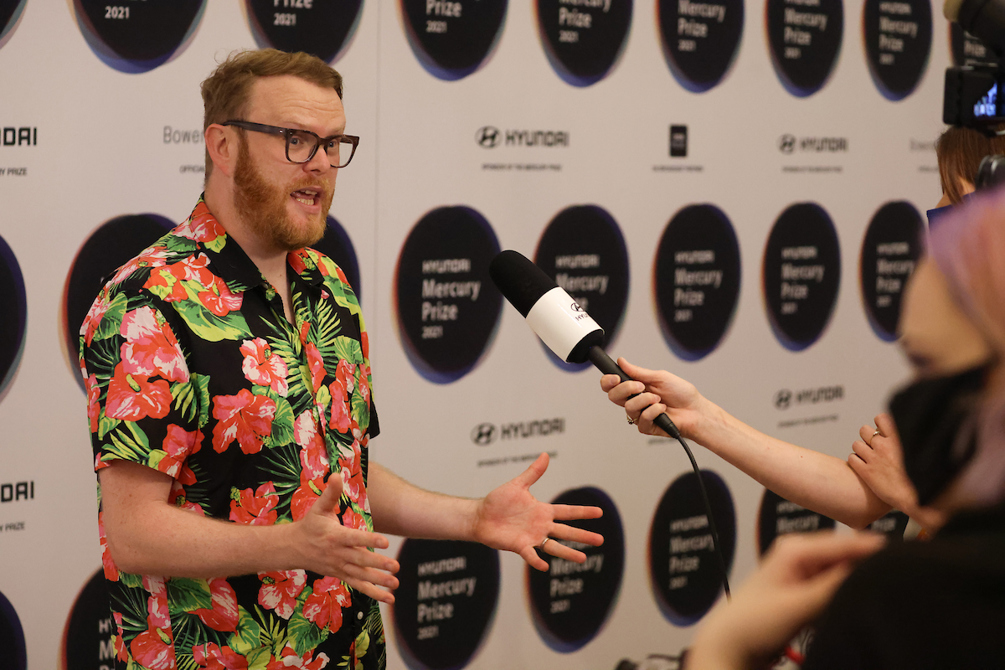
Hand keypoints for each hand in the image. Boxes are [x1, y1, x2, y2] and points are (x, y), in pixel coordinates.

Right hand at [295, 474, 399, 603]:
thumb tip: (336, 474)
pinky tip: (389, 598)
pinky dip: (374, 593)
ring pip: (361, 576)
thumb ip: (330, 493)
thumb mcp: (318, 508)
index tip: (385, 541)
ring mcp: (340, 567)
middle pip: (360, 560)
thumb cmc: (310, 525)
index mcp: (334, 536)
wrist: (293, 549)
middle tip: (396, 566)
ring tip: (396, 584)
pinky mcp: (342, 575)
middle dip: (378, 564)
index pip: (354, 538)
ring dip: (379, 581)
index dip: (369, 541)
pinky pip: (358, 586)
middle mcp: (338, 554)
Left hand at [471, 453, 603, 570]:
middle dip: (583, 536)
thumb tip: (545, 455)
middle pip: (566, 531)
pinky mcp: (519, 546)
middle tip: (601, 540)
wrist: (480, 516)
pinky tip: (545, 566)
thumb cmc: (498, 501)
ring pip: (554, 546)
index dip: (583, 512)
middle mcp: (541, 525)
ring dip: (568, 553)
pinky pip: (530, 555)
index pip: (567, 512)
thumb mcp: (517, 485)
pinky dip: (537, 560)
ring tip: (583, 559)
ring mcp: (532, 537)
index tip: (600, 512)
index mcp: (543, 511)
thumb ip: (533, 473)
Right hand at [599, 357, 704, 438]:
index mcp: (635, 387)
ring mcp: (639, 414)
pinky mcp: (646, 427)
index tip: (615, 377)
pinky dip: (653, 411)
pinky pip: (641, 419)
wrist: (696, 410)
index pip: (612, 385)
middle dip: (626, 389)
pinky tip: (662, 409)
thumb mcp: (660, 377)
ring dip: (645, 400)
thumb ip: (638, 371)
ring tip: (658, 399)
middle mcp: (635, 400)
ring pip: (628, 408)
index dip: (608, 381)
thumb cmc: (682, 393)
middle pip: (613, 396)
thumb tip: (621, 361)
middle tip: (640, 386)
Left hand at [687, 532, 884, 669]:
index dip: (879, 551)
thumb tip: (872, 569)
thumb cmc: (752, 623)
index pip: (848, 543)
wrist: (728, 646)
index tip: (910, 559)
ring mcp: (804, 572)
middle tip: (902, 579)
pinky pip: (837, 587)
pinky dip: (847, 594)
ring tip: (886, 590)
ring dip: (860, 582)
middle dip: (871, 566)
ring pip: (845, 572)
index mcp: (796, 547)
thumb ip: (834, 587)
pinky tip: (861, 600)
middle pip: (849, 555)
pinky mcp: (806, 591)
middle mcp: (801, 554)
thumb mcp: (799, 605)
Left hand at [848, 414, 944, 528]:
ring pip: (856, 444)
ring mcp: (874, 458)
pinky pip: (852, 459)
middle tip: (875, 447)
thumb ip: (909, 440)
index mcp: (898, 439)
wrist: (916, 498)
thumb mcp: (919, 451)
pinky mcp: (866, 472)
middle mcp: (884, 446)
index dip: (879, 425)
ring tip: (869, 458)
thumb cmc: (921, 477)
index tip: (882, 432)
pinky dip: (855, 461)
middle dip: (867, 437)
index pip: (881, 419)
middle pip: (864, 430)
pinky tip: (864, 467)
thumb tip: (902, 431)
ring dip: (861, 450)